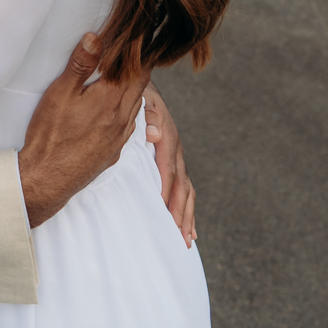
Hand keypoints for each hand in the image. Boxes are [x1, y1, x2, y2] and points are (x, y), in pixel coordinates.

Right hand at [17, 35, 148, 228]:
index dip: (139, 54)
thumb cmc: (51, 134)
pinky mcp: (113, 152)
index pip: (136, 70)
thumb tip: (96, 37)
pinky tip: (117, 108)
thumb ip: (80, 64)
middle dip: (139, 67)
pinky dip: (128, 110)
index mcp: (111, 100)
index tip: (140, 39)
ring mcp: (119, 138)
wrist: (47, 179)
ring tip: (126, 75)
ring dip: (134, 89)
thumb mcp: (60, 92)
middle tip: (135, 52)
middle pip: (139, 87)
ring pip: (136, 106)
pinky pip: (129, 126)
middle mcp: (122, 119)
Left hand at [144, 81, 195, 246]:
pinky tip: (190, 231)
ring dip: (187, 216)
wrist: (142, 87)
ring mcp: (178, 156)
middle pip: (181, 185)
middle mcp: (176, 148)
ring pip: (186, 190)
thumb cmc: (137, 96)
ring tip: (187, 240)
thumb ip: (147, 115)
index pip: (168, 168)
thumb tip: (156, 133)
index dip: (165, 189)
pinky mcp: (175, 161)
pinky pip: (185, 189)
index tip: (161, 211)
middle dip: (181, 212)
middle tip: (180, 238)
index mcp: (167, 136)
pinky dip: (187, 210)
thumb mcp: (141, 99)